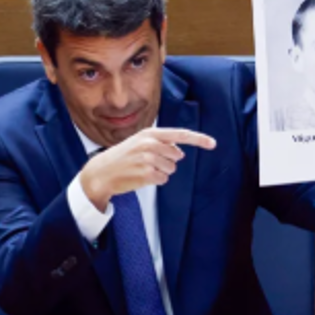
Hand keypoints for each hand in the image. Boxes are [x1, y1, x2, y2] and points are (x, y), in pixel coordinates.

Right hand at [80, 128, 216, 211]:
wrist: (101, 171)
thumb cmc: (121, 157)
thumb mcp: (139, 142)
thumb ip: (160, 143)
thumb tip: (179, 152)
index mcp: (150, 134)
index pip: (180, 134)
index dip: (199, 139)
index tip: (213, 143)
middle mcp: (150, 144)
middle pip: (176, 156)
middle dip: (167, 161)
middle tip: (147, 162)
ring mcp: (148, 159)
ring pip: (171, 169)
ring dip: (160, 172)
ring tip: (142, 169)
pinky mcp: (147, 174)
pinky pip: (163, 179)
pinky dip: (155, 180)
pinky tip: (140, 177)